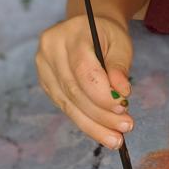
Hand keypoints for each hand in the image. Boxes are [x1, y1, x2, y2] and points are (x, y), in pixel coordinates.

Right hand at [36, 14, 133, 148]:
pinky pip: (65, 107)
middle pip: (74, 91)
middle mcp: (50, 50)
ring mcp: (43, 67)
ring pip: (68, 103)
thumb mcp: (120, 43)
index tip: (123, 108)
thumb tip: (122, 92)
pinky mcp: (45, 82)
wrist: (88, 29)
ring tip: (116, 139)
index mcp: (71, 34)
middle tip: (125, 128)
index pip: (83, 71)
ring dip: (94, 125)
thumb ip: (119, 66)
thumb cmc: (107, 35)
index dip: (102, 94)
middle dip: (101, 115)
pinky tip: (102, 132)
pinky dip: (85, 122)